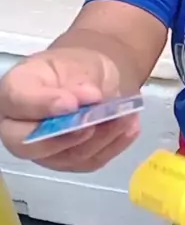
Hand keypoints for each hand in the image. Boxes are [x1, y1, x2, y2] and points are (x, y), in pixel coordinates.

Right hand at [0, 48, 139, 171]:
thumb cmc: (78, 69)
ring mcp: (43, 150)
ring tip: (125, 115)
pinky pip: (89, 161)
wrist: (93, 81)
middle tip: (94, 122)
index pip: (18, 100)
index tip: (71, 103)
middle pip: (27, 144)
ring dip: (100, 138)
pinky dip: (113, 145)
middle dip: (65, 136)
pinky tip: (129, 127)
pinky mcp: (69, 162)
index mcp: (15, 91)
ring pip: (66, 156)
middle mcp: (19, 127)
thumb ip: (80, 79)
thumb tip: (90, 98)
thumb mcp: (80, 63)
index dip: (43, 105)